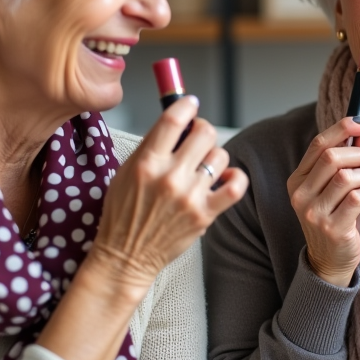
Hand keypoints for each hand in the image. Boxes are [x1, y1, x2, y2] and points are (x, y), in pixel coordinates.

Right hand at [87, 95, 247, 296]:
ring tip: (202, 165)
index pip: (174, 118)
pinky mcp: (205, 214)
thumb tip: (177, 121)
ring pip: (220, 156)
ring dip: (214, 156)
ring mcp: (190, 196)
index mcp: (147, 163)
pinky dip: (236, 177)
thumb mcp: (125, 172)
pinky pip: (236, 186)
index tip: (191, 104)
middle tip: (197, 137)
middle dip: (202, 129)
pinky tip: (226, 177)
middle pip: (204, 133)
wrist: (126, 255)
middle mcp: (170, 177)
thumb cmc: (123, 213)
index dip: (187, 104)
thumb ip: (151, 146)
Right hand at [287, 117, 359, 286]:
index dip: (342, 128)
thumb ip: (348, 159)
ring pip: (347, 176)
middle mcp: (300, 195)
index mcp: (297, 180)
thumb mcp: (338, 188)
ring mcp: (314, 213)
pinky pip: (358, 197)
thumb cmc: (336, 220)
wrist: (329, 262)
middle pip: (334, 157)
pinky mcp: (332, 228)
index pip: (319, 144)